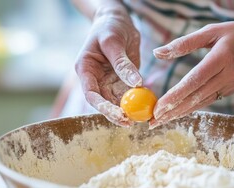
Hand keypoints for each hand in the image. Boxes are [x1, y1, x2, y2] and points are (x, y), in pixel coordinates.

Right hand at [75, 9, 141, 126]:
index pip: (91, 94)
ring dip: (128, 110)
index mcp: (85, 69)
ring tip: (143, 117)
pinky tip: (148, 105)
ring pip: (117, 101)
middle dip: (117, 113)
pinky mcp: (121, 81)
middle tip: (132, 122)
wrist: (116, 20)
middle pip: (104, 102)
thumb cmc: (110, 27)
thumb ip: (122, 64)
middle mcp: (95, 79)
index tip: (119, 114)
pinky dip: (137, 100)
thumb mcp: (113, 42)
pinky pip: (128, 94)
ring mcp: (108, 81)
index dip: (103, 107)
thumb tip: (136, 84)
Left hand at [150, 22, 233, 127]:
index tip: (159, 106)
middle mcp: (227, 75)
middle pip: (196, 96)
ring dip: (180, 113)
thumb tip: (157, 52)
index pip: (195, 80)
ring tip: (161, 121)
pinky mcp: (230, 91)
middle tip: (154, 120)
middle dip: (173, 110)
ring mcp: (230, 85)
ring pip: (201, 102)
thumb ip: (184, 42)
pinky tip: (177, 113)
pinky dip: (191, 108)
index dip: (176, 95)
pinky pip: (208, 101)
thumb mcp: (212, 30)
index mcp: (222, 57)